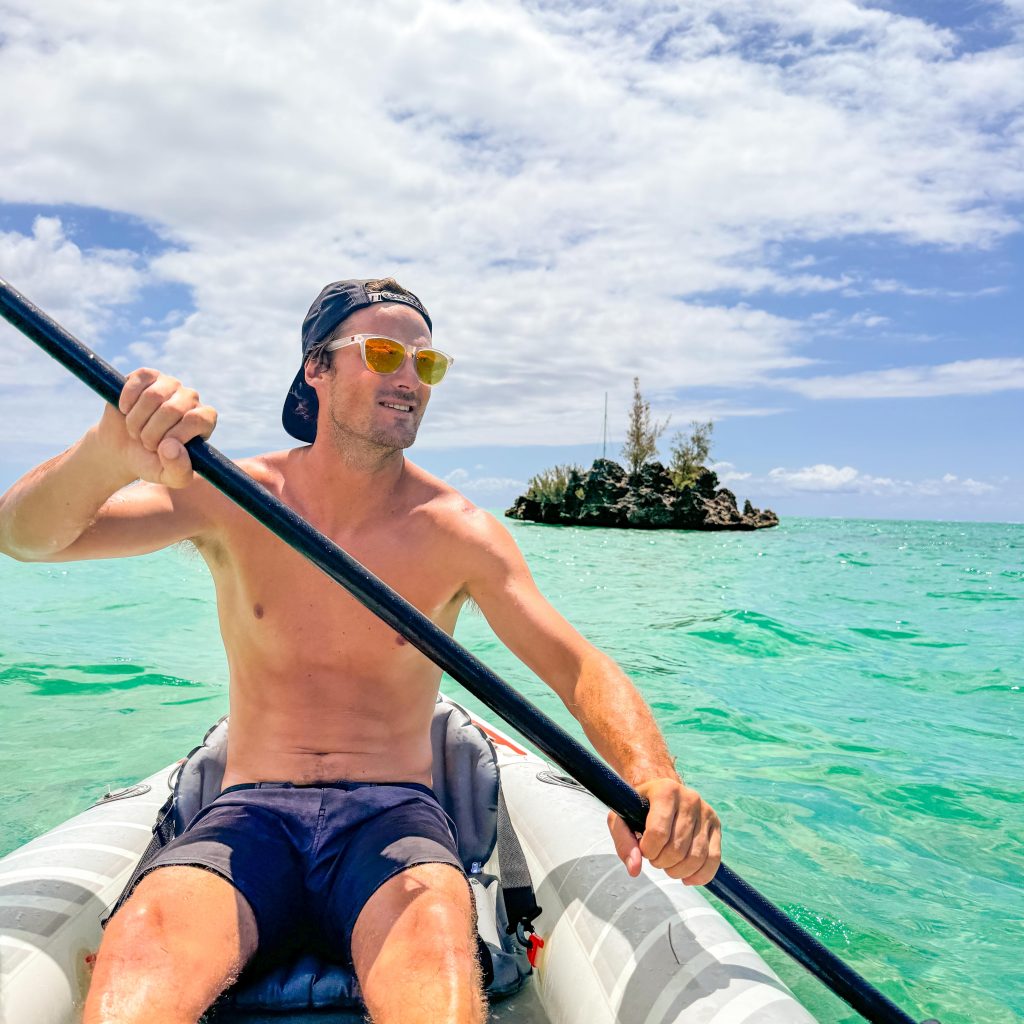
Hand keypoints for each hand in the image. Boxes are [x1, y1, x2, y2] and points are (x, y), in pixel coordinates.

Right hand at [97, 368, 216, 488]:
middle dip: (152, 433)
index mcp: (204, 421)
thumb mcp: (168, 477)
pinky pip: (139, 381)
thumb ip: (179, 470)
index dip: (176, 435)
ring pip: (153, 396)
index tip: (162, 448)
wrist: (122, 450)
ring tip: (136, 431)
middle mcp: (191, 400)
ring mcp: (170, 385)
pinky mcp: (148, 376)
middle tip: (146, 443)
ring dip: (137, 420)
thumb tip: (172, 447)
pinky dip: (127, 400)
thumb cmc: (152, 463)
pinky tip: (125, 411)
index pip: (198, 420)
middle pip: (172, 409)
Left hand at [607, 778, 720, 885]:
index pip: (658, 833)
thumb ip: (624, 842)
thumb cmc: (639, 809)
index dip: (648, 850)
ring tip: (667, 865)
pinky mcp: (716, 825)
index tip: (643, 849)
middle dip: (661, 862)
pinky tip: (686, 878)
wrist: (662, 795)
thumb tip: (635, 869)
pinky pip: (714, 860)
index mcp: (665, 790)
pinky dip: (700, 876)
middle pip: (677, 848)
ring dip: (677, 871)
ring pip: (696, 857)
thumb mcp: (622, 819)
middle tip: (654, 858)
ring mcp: (706, 812)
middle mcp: (689, 798)